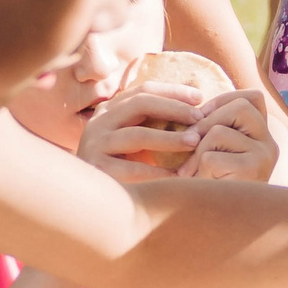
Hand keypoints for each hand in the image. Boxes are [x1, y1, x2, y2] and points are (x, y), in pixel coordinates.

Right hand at [77, 86, 203, 182]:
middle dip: (173, 108)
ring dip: (169, 138)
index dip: (173, 91)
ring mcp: (95, 144)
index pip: (143, 90)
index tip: (200, 97)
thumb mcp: (133, 139)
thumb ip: (154, 124)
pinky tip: (177, 176)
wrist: (87, 197)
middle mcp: (100, 122)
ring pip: (136, 135)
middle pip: (140, 103)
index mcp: (110, 110)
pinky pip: (131, 168)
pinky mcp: (97, 168)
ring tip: (194, 142)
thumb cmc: (119, 166)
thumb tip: (198, 113)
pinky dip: (157, 172)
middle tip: (200, 118)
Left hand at [179, 89, 277, 182]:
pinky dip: (198, 170)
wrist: (220, 228)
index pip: (253, 98)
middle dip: (208, 121)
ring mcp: (264, 158)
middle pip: (240, 107)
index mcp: (263, 136)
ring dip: (199, 150)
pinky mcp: (252, 173)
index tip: (203, 116)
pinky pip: (212, 157)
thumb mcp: (215, 151)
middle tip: (190, 142)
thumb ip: (212, 128)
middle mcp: (270, 145)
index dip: (224, 100)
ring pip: (220, 132)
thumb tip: (191, 107)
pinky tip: (201, 185)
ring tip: (193, 171)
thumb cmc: (211, 186)